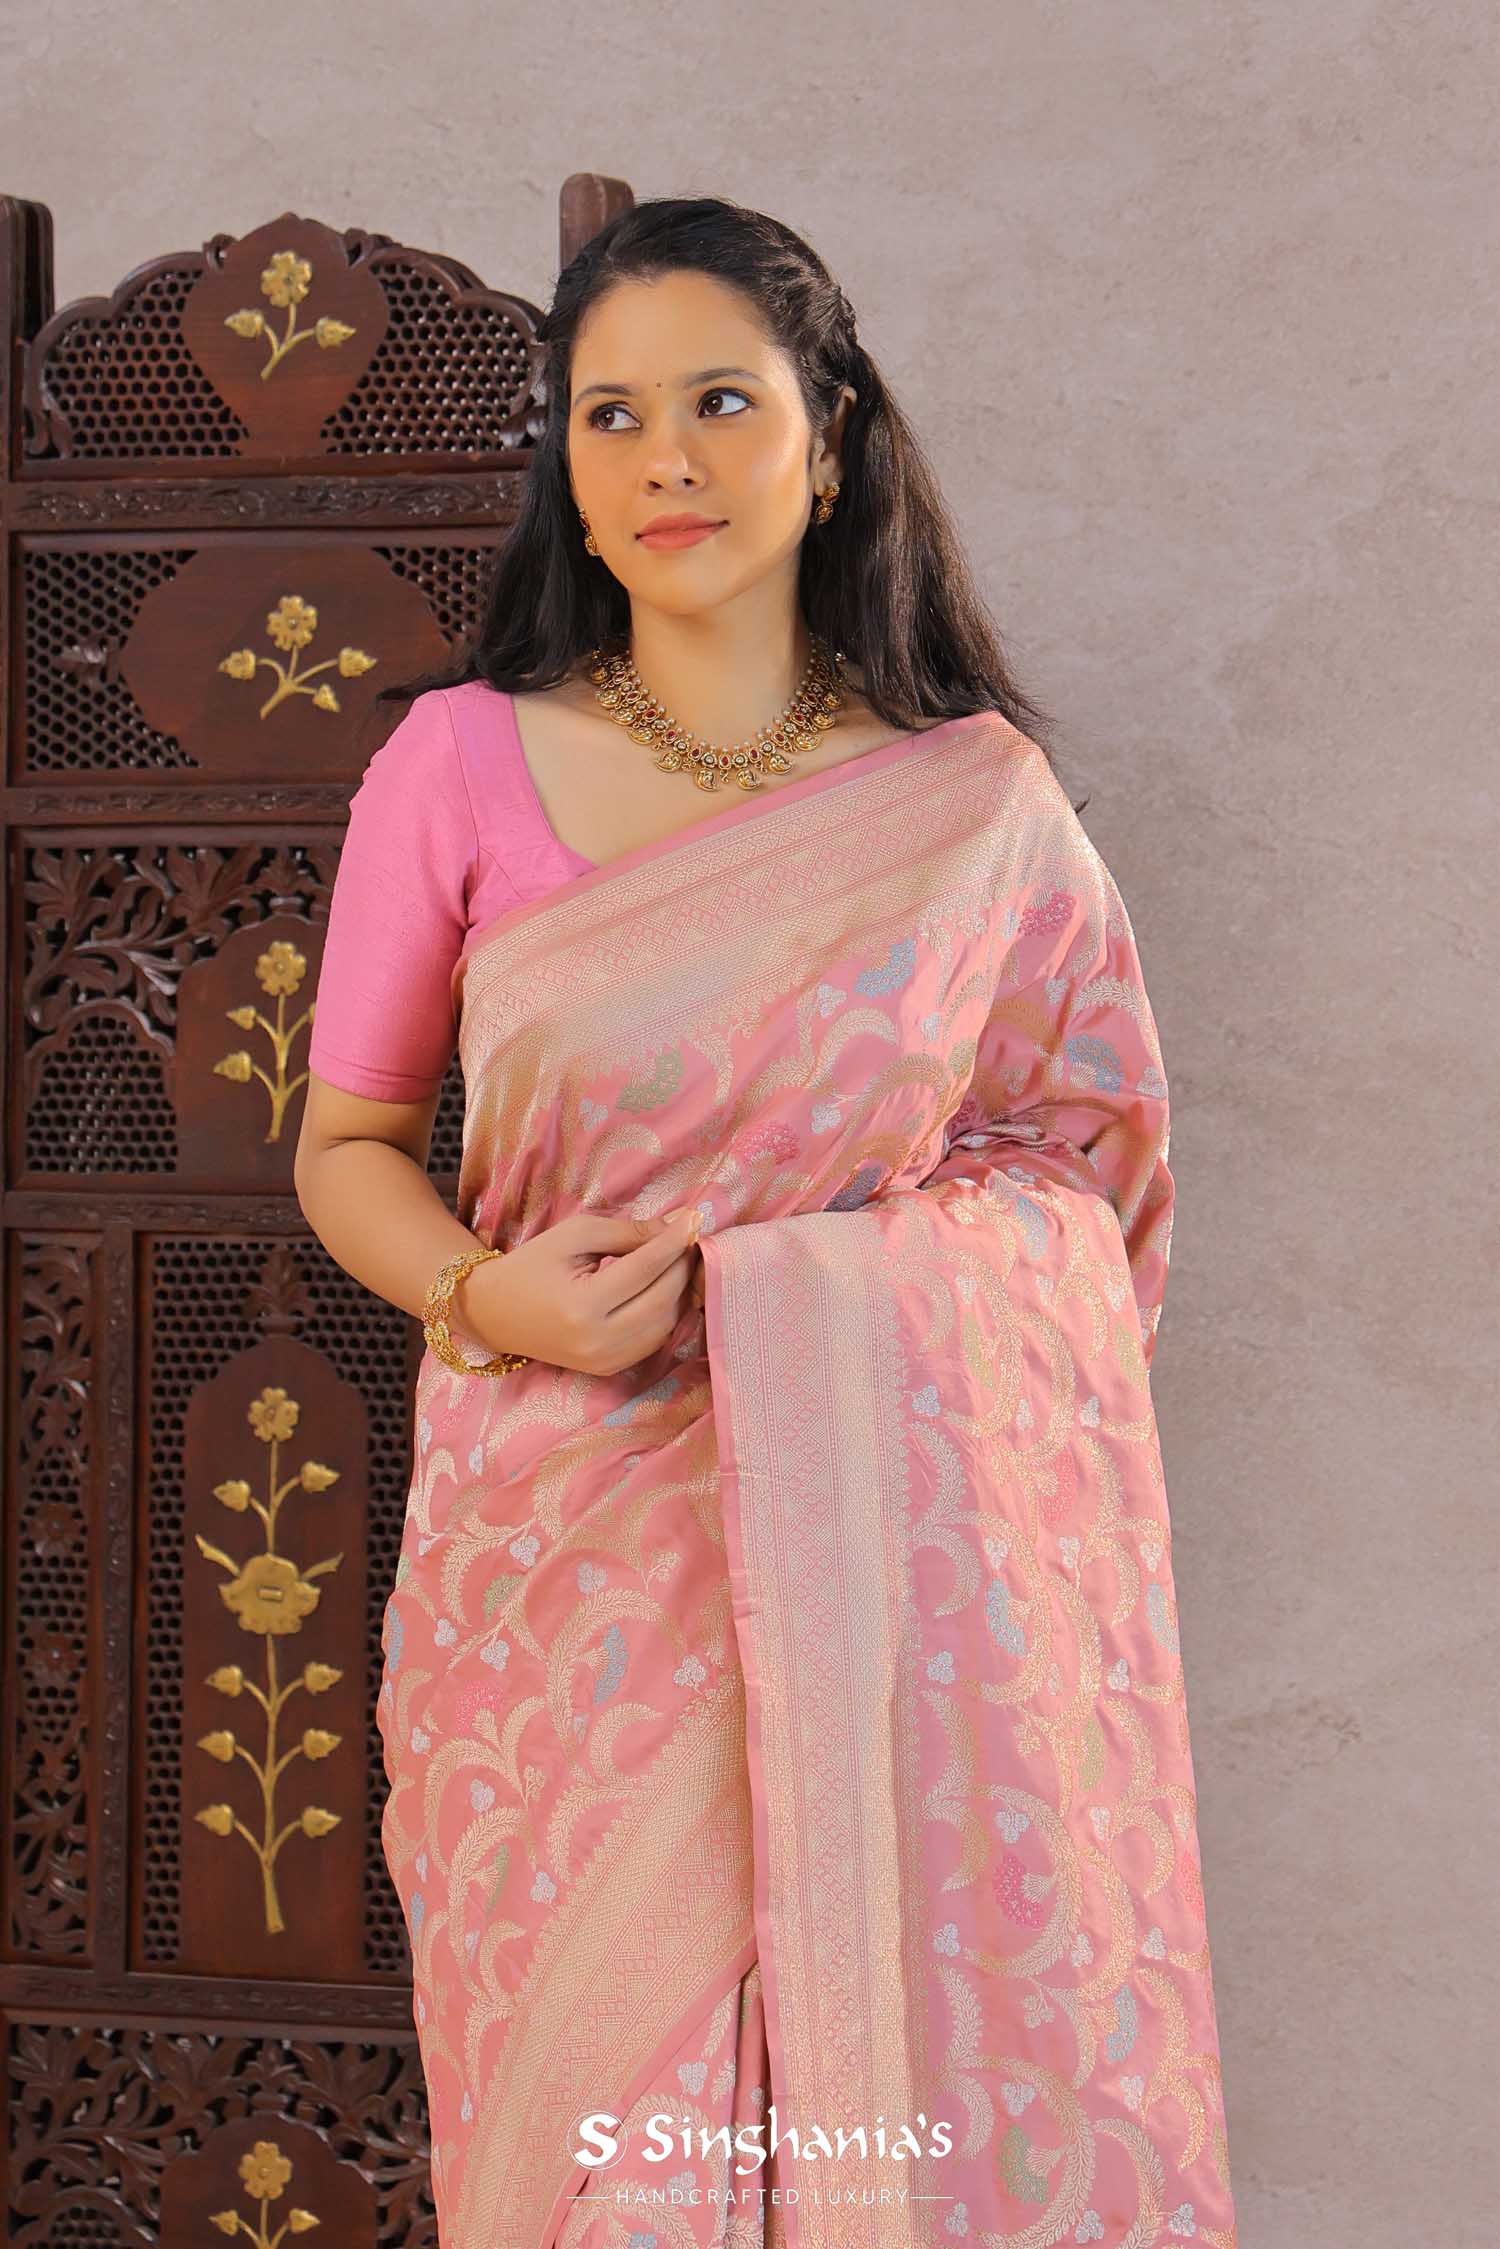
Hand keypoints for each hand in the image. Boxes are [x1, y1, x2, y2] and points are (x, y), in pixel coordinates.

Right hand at [456, 1206, 703, 1377]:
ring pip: (667, 1321)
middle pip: (664, 1298)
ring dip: (681, 1287)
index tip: (694, 1218)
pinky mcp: (611, 1369)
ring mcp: (606, 1361)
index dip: (674, 1241)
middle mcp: (598, 1342)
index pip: (645, 1269)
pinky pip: (655, 1338)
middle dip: (682, 1264)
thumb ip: (627, 1232)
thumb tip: (677, 1226)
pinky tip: (665, 1284)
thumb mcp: (575, 1235)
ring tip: (678, 1257)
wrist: (495, 1313)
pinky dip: (668, 1310)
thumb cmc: (533, 1266)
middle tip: (690, 1235)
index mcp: (583, 1306)